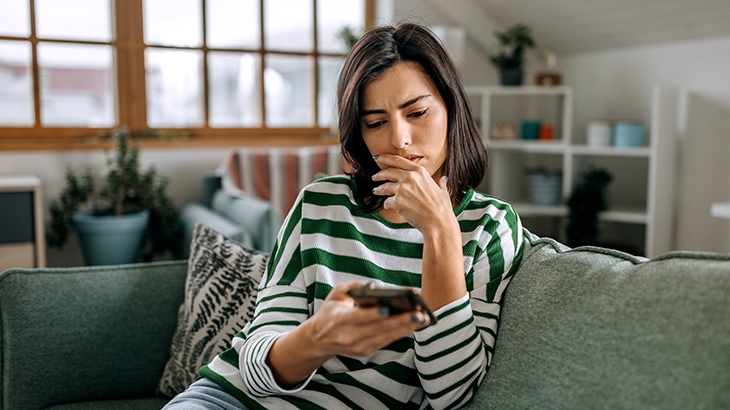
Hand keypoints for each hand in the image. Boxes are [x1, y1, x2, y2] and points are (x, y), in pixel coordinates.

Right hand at [307, 281, 429, 357]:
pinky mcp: (366, 352)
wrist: (320, 339)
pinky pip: (387, 341)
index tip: (388, 308)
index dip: (372, 314)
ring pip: (386, 337)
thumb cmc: (332, 311)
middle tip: (419, 314)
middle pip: (378, 329)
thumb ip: (354, 286)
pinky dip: (401, 333)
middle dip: (400, 322)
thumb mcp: (336, 294)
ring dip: (406, 329)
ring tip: (424, 319)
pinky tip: (415, 324)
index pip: (358, 318)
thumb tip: (374, 285)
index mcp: (338, 320)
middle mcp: (349, 337)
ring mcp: (358, 347)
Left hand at [371, 154, 452, 233]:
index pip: (398, 160)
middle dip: (379, 174)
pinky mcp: (397, 201)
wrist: (438, 223)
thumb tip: (443, 179)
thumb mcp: (442, 191)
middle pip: (388, 172)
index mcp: (420, 171)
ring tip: (376, 191)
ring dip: (379, 189)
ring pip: (384, 187)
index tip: (378, 157)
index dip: (386, 158)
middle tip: (374, 176)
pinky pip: (386, 201)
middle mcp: (410, 177)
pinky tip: (388, 206)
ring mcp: (402, 189)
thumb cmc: (442, 209)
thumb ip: (440, 183)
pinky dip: (387, 204)